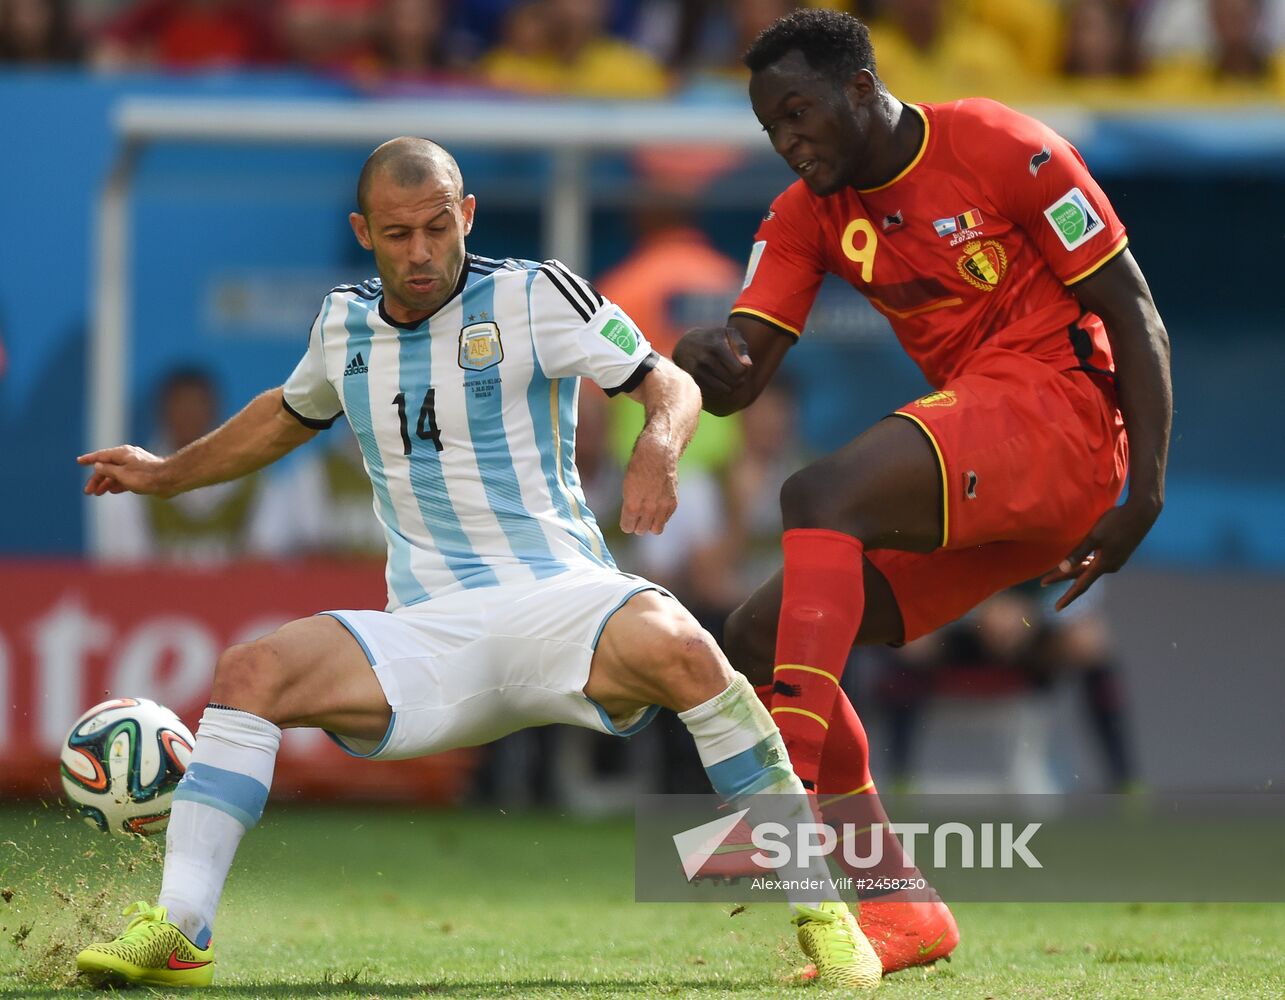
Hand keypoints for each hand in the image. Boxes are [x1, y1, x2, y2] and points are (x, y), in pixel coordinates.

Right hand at [78, 445, 171, 496]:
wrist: (170, 480)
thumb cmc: (146, 476)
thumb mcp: (122, 474)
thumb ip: (108, 470)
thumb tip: (98, 465)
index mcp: (122, 453)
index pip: (101, 456)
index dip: (89, 459)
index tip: (79, 461)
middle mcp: (128, 457)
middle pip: (107, 467)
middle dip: (96, 479)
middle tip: (88, 491)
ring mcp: (135, 466)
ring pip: (116, 474)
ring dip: (106, 483)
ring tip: (97, 493)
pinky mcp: (142, 475)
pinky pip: (125, 478)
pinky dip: (117, 484)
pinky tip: (112, 491)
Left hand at [620, 435, 678, 534]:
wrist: (658, 456)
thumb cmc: (638, 469)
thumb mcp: (627, 488)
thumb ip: (629, 506)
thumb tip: (631, 520)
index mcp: (632, 504)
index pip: (627, 527)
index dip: (626, 523)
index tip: (628, 519)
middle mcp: (648, 508)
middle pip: (640, 530)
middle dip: (637, 524)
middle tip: (638, 516)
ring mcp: (662, 507)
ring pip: (655, 530)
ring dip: (650, 524)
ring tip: (648, 514)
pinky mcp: (673, 504)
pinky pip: (665, 519)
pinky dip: (661, 516)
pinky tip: (658, 506)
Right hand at [672, 326, 752, 394]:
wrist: (685, 344)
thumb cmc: (714, 338)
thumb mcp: (728, 333)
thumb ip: (741, 346)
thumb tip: (748, 365)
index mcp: (716, 346)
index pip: (739, 370)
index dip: (744, 370)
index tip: (741, 365)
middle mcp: (705, 359)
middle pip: (734, 381)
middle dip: (740, 379)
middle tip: (737, 374)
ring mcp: (697, 371)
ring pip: (725, 389)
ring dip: (731, 386)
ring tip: (730, 378)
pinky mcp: (693, 380)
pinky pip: (714, 392)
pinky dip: (720, 389)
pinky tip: (720, 381)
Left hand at [1041, 499, 1161, 609]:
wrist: (1143, 512)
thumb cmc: (1116, 522)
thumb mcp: (1094, 536)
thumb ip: (1078, 552)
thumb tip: (1062, 568)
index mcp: (1103, 565)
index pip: (1081, 585)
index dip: (1068, 597)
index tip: (1057, 608)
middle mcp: (1111, 566)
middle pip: (1082, 575)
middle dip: (1062, 577)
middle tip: (1043, 582)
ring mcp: (1116, 560)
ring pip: (1090, 568)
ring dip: (1074, 570)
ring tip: (1057, 573)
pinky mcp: (1119, 553)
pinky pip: (1098, 562)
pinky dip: (1086, 563)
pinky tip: (1082, 561)